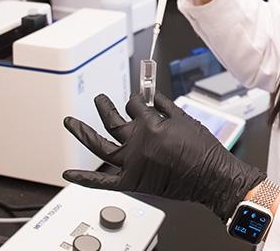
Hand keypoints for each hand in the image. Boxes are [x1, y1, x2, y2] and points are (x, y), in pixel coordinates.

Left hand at [63, 92, 264, 221]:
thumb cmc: (203, 150)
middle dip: (104, 106)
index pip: (134, 104)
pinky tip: (68, 175)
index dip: (138, 101)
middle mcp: (136, 142)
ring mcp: (131, 162)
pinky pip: (102, 182)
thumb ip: (164, 106)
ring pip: (99, 146)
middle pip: (112, 121)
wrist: (211, 176)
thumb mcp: (184, 118)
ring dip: (82, 132)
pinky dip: (84, 179)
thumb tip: (153, 97)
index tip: (142, 103)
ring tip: (71, 122)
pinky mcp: (132, 181)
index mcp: (150, 124)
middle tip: (100, 100)